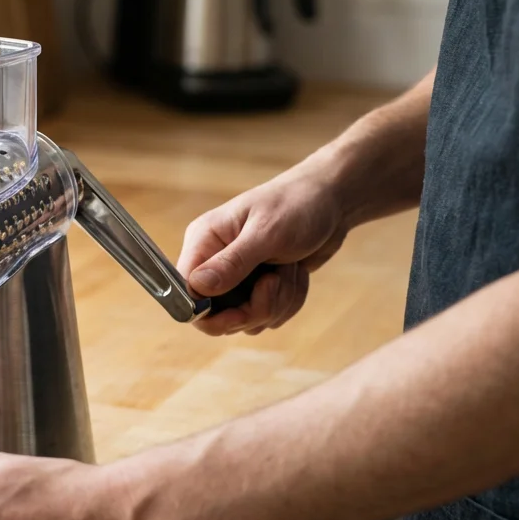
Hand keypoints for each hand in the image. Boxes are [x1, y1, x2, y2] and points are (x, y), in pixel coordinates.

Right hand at [178, 166, 348, 336]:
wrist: (333, 200)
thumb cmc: (297, 205)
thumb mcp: (266, 233)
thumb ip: (232, 262)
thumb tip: (197, 287)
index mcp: (204, 241)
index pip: (186, 291)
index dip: (208, 313)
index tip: (240, 312)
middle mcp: (214, 261)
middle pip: (216, 314)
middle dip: (254, 308)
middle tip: (275, 283)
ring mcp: (237, 277)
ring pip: (246, 319)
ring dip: (278, 302)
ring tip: (290, 269)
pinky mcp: (259, 287)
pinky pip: (267, 315)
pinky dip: (289, 300)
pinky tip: (296, 274)